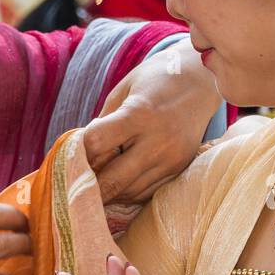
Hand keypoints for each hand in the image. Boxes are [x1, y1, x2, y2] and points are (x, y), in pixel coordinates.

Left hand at [83, 42, 219, 206]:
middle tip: (75, 182)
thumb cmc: (154, 82)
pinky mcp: (179, 170)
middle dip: (89, 184)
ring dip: (108, 190)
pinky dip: (127, 190)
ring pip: (128, 192)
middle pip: (112, 180)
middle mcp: (158, 141)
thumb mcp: (122, 90)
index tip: (75, 150)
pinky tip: (118, 179)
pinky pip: (145, 192)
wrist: (200, 83)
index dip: (80, 150)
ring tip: (97, 179)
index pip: (97, 144)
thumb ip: (102, 121)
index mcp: (139, 114)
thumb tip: (82, 154)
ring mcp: (172, 160)